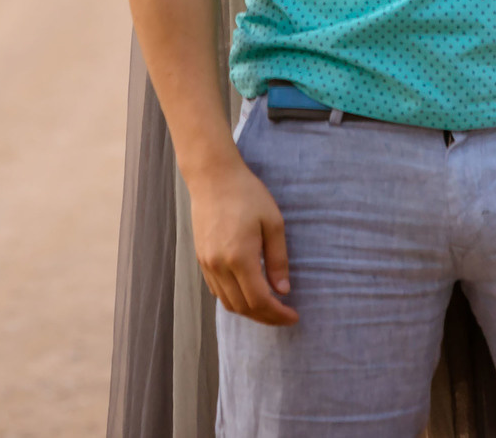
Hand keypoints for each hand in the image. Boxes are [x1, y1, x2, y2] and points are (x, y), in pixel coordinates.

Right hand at [188, 156, 297, 325]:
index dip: (277, 314)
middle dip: (266, 318)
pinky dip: (234, 299)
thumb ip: (278, 260)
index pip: (259, 300)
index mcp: (239, 257)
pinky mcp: (201, 259)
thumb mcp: (273, 223)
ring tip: (269, 308)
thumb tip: (283, 290)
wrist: (213, 177)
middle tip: (284, 316)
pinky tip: (248, 294)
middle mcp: (219, 266)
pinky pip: (217, 291)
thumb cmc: (247, 195)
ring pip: (228, 303)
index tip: (293, 316)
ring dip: (249, 312)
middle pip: (242, 307)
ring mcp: (207, 264)